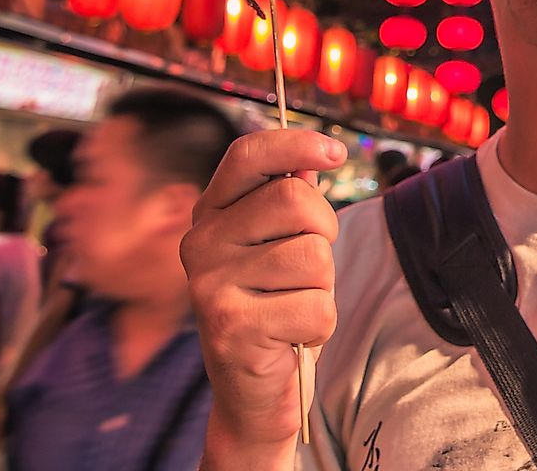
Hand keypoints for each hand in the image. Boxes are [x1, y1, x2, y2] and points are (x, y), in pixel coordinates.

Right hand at [180, 130, 344, 464]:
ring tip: (293, 306)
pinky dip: (320, 325)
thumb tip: (315, 155)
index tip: (335, 151)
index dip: (295, 144)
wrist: (252, 393)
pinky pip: (317, 306)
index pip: (247, 155)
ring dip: (322, 287)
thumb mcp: (279, 247)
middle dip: (324, 232)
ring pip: (313, 256)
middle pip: (296, 200)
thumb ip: (290, 202)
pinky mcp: (232, 327)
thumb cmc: (276, 308)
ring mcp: (211, 285)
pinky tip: (291, 336)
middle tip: (308, 267)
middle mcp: (201, 244)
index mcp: (211, 214)